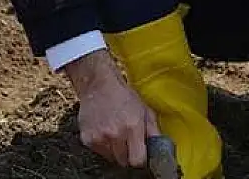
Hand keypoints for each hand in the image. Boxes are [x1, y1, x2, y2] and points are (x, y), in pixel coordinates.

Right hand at [66, 51, 161, 168]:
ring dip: (116, 151)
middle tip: (129, 142)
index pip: (137, 160)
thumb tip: (161, 148)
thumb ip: (153, 131)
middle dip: (129, 155)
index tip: (142, 155)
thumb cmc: (124, 97)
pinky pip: (100, 153)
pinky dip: (104, 147)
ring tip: (117, 134)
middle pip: (124, 162)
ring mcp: (99, 138)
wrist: (98, 86)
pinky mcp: (87, 140)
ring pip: (112, 158)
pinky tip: (106, 132)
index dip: (141, 160)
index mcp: (132, 127)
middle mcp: (115, 135)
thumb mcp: (145, 110)